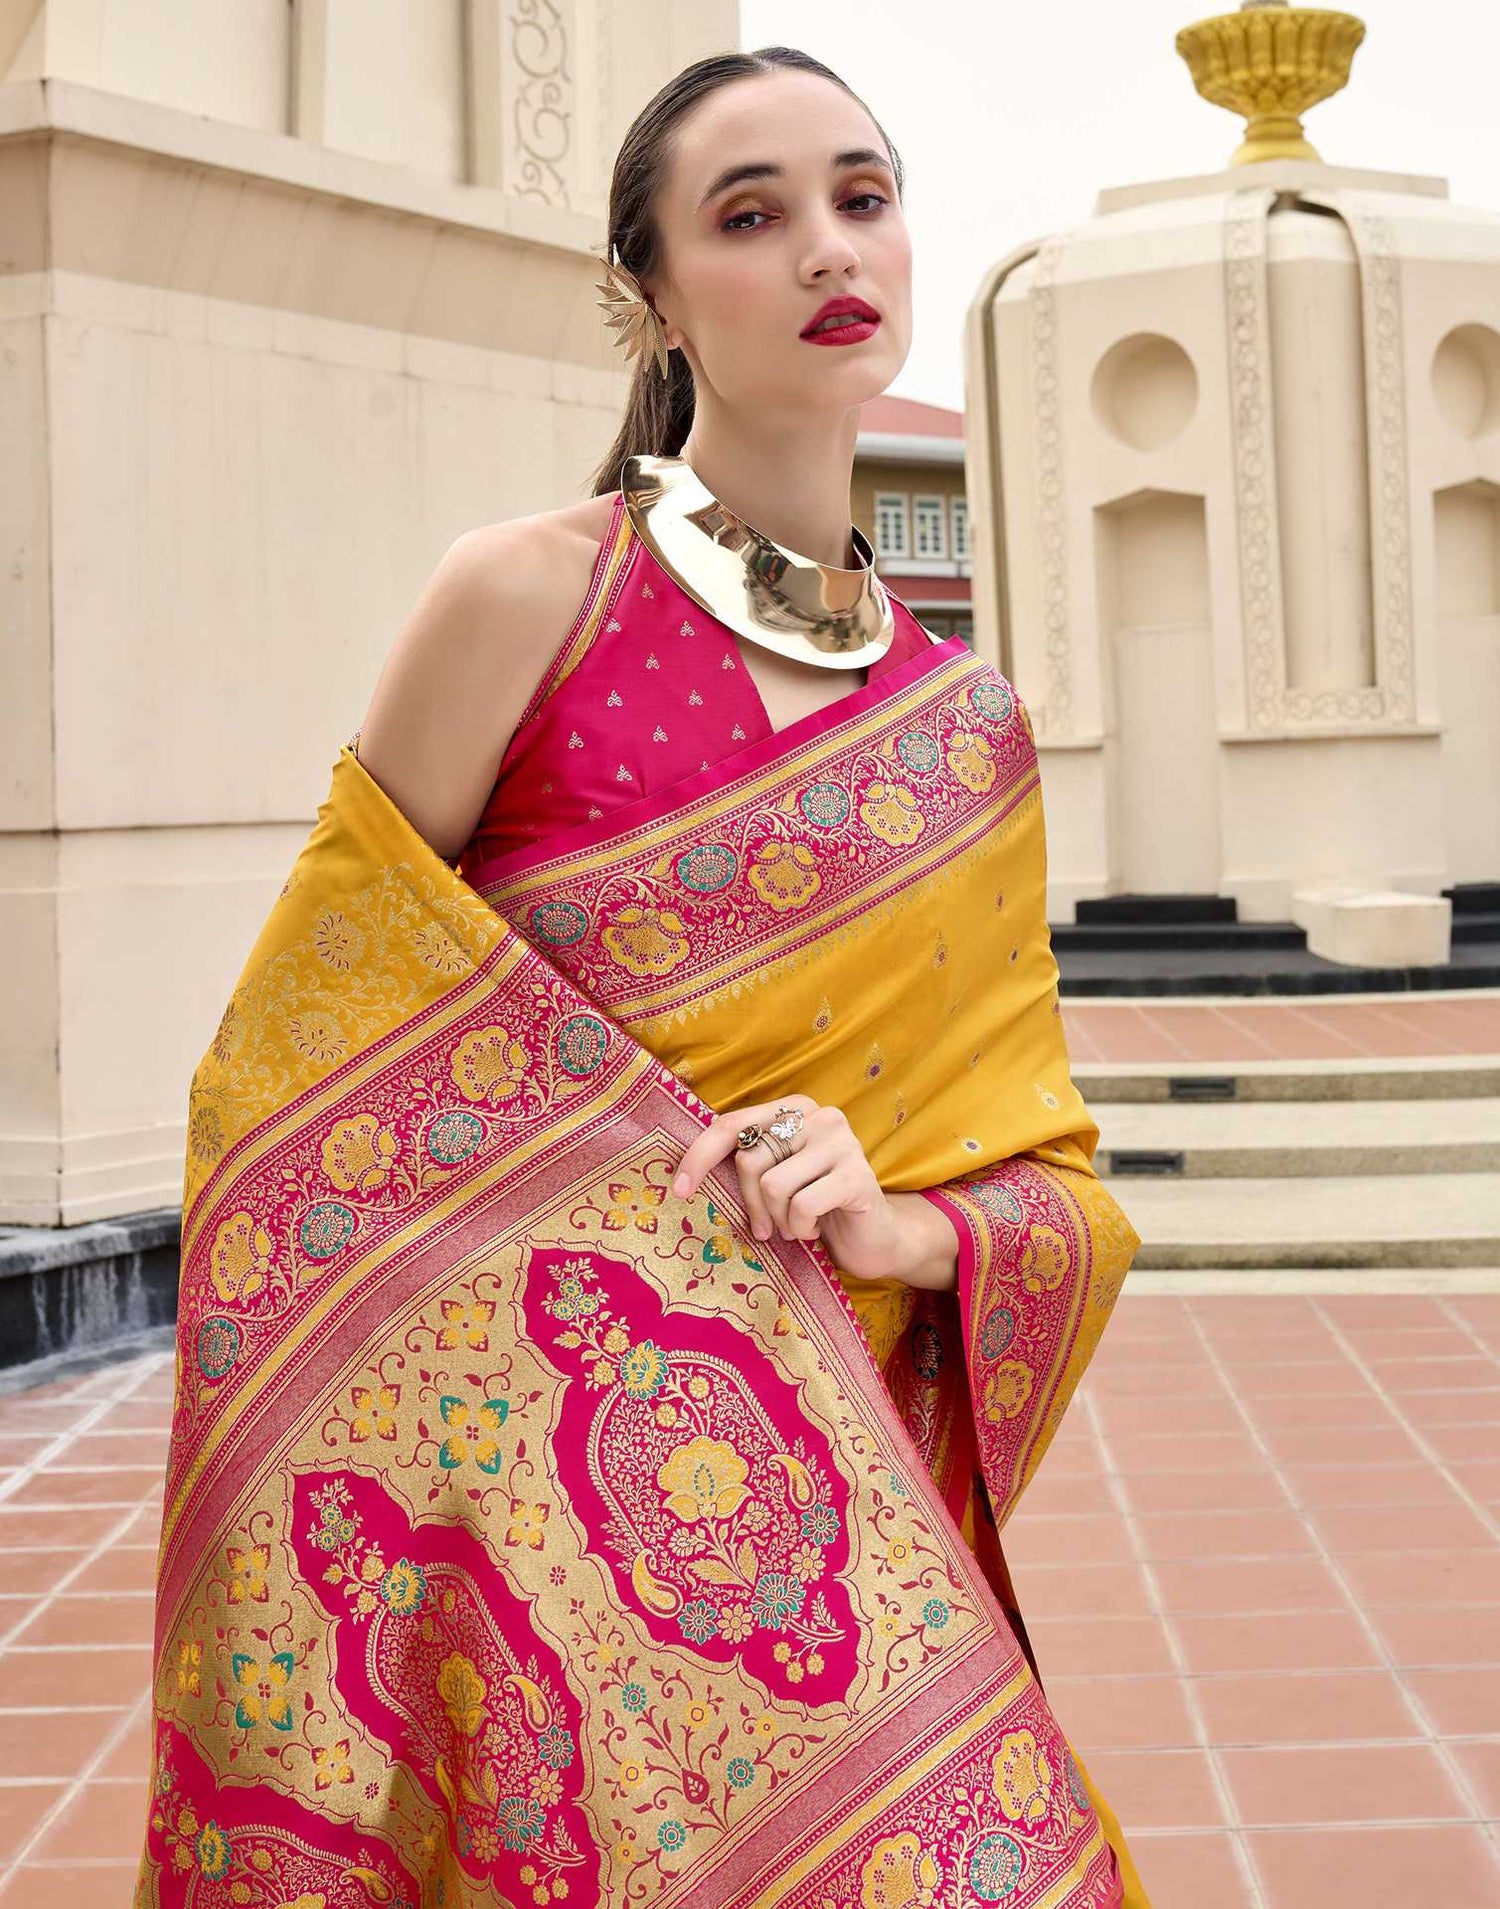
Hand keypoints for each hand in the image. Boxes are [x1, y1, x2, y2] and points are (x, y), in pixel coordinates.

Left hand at [671, 1095, 958, 1291]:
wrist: (873, 1237)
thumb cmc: (815, 1206)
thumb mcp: (778, 1177)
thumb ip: (747, 1162)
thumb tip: (684, 1175)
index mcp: (794, 1108)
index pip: (731, 1125)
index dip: (699, 1156)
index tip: (678, 1191)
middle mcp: (820, 1115)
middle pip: (749, 1160)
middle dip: (751, 1204)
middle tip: (766, 1228)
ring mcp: (842, 1143)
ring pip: (773, 1185)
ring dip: (780, 1220)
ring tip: (796, 1227)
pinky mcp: (857, 1175)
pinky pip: (802, 1205)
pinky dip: (801, 1228)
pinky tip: (816, 1230)